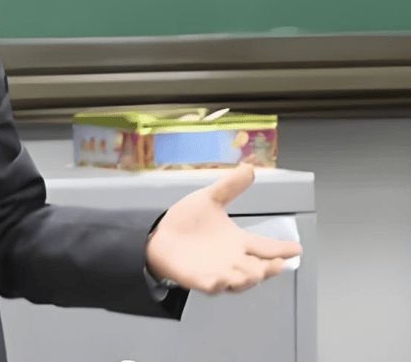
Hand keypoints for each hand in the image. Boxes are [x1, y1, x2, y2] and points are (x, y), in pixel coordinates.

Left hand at [145, 165, 301, 294]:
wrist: (158, 235)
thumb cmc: (186, 221)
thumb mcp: (209, 199)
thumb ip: (230, 186)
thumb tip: (249, 168)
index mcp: (237, 241)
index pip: (265, 246)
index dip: (282, 248)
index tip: (296, 248)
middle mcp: (232, 259)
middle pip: (259, 268)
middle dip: (270, 268)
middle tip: (278, 262)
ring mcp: (217, 271)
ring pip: (241, 280)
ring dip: (249, 276)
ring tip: (257, 270)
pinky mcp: (199, 278)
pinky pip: (213, 285)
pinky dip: (218, 283)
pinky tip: (221, 279)